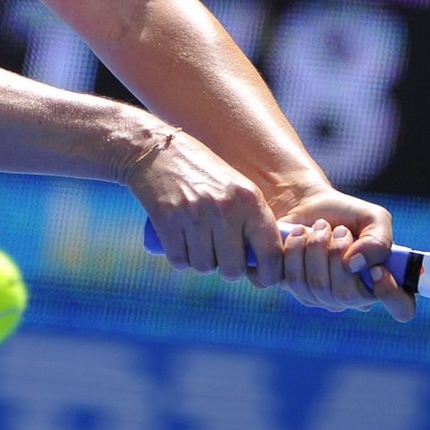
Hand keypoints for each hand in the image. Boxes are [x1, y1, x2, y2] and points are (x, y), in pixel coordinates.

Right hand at [128, 129, 290, 289]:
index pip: (270, 252)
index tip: (260, 278)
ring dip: (199, 261)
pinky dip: (178, 257)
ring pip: (204, 267)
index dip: (269, 274)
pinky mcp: (167, 219)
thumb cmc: (203, 174)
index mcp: (249, 199)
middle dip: (225, 268)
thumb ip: (252, 222)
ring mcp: (195, 214)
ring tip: (195, 238)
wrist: (158, 151)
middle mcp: (225, 208)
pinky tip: (178, 239)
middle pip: (233, 269)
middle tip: (218, 252)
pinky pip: (179, 260)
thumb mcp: (236, 189)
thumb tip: (262, 268)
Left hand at [276, 188, 414, 322]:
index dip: (391, 294)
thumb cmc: (346, 215)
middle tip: (340, 229)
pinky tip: (299, 234)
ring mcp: (323, 298)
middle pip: (346, 295)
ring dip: (316, 246)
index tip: (378, 270)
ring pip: (317, 286)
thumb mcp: (373, 218)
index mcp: (382, 283)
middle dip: (338, 253)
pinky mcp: (295, 290)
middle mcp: (354, 298)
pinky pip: (293, 280)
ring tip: (319, 228)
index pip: (401, 308)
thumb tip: (356, 265)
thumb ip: (378, 241)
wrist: (307, 204)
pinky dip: (295, 248)